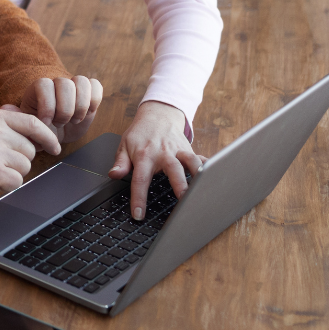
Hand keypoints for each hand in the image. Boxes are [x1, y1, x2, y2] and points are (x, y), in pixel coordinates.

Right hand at [0, 108, 60, 206]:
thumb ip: (6, 122)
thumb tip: (34, 121)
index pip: (33, 123)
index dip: (48, 137)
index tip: (54, 147)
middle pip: (30, 150)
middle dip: (20, 161)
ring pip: (25, 167)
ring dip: (13, 174)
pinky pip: (17, 181)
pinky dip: (7, 186)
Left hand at [19, 75, 103, 144]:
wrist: (55, 135)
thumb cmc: (39, 131)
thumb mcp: (26, 128)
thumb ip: (18, 118)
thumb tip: (6, 108)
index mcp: (38, 89)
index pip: (44, 84)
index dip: (47, 104)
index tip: (46, 122)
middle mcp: (56, 84)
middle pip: (64, 83)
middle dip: (64, 109)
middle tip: (60, 123)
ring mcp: (73, 87)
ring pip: (81, 82)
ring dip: (79, 106)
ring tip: (73, 120)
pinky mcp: (89, 93)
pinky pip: (95, 86)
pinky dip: (93, 101)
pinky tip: (86, 114)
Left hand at [108, 101, 204, 220]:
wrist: (158, 115)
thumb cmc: (140, 134)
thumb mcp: (124, 145)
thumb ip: (120, 163)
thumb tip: (114, 175)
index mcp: (145, 156)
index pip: (140, 180)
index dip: (139, 198)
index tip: (139, 214)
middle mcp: (164, 153)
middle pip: (173, 169)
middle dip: (179, 185)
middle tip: (183, 200)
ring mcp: (179, 151)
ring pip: (192, 161)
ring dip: (198, 175)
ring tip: (203, 190)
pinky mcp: (190, 150)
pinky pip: (201, 158)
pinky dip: (208, 167)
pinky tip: (214, 177)